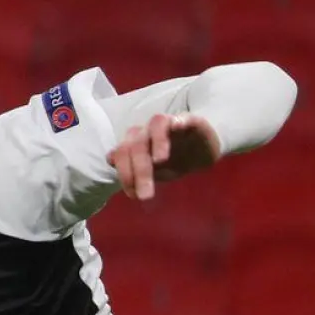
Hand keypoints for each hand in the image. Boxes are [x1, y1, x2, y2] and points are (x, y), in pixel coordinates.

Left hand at [105, 113, 221, 200]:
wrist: (204, 149)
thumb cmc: (175, 161)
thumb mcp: (154, 172)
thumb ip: (133, 170)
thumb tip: (110, 160)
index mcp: (135, 144)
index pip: (122, 154)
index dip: (125, 174)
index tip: (133, 196)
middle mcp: (147, 132)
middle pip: (136, 145)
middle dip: (139, 172)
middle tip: (146, 195)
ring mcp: (166, 125)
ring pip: (153, 128)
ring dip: (155, 144)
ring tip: (160, 162)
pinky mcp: (186, 120)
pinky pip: (176, 119)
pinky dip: (173, 124)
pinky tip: (176, 130)